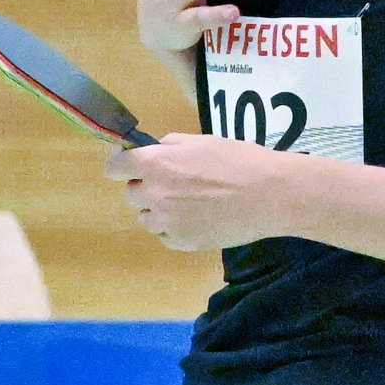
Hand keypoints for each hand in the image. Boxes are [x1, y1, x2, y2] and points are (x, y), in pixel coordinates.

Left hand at [105, 133, 282, 251]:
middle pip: (131, 193)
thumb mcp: (204, 141)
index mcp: (157, 164)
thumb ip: (173, 145)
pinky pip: (165, 234)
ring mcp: (166, 223)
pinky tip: (200, 217)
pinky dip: (175, 226)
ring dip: (159, 208)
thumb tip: (157, 150)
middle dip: (146, 185)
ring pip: (146, 217)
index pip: (116, 166)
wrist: (268, 195)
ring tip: (190, 202)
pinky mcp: (180, 243)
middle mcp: (154, 195)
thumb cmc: (239, 160)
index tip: (132, 164)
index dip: (123, 164)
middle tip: (174, 181)